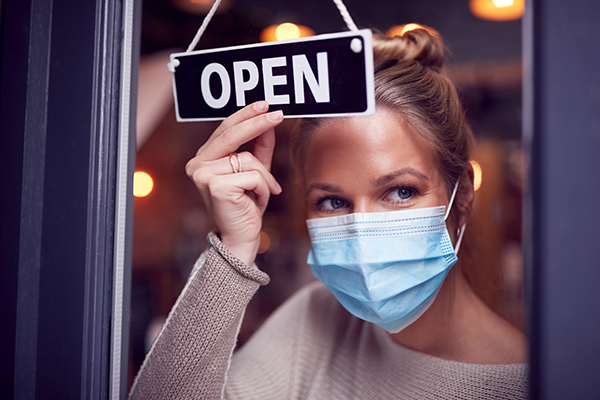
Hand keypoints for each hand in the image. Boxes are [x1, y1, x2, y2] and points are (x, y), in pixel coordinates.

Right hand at [185, 101, 283, 265]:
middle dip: (257, 124)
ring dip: (265, 176)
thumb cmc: (246, 204)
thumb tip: (268, 119)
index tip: (265, 105)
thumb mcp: (256, 171)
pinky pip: (252, 175)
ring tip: (265, 191)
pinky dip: (263, 187)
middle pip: (231, 135)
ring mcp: (203, 176)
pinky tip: (257, 200)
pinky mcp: (216, 187)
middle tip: (278, 115)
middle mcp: (197, 165)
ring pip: (247, 159)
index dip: (245, 115)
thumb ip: (260, 146)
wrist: (241, 236)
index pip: (224, 129)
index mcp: (203, 158)